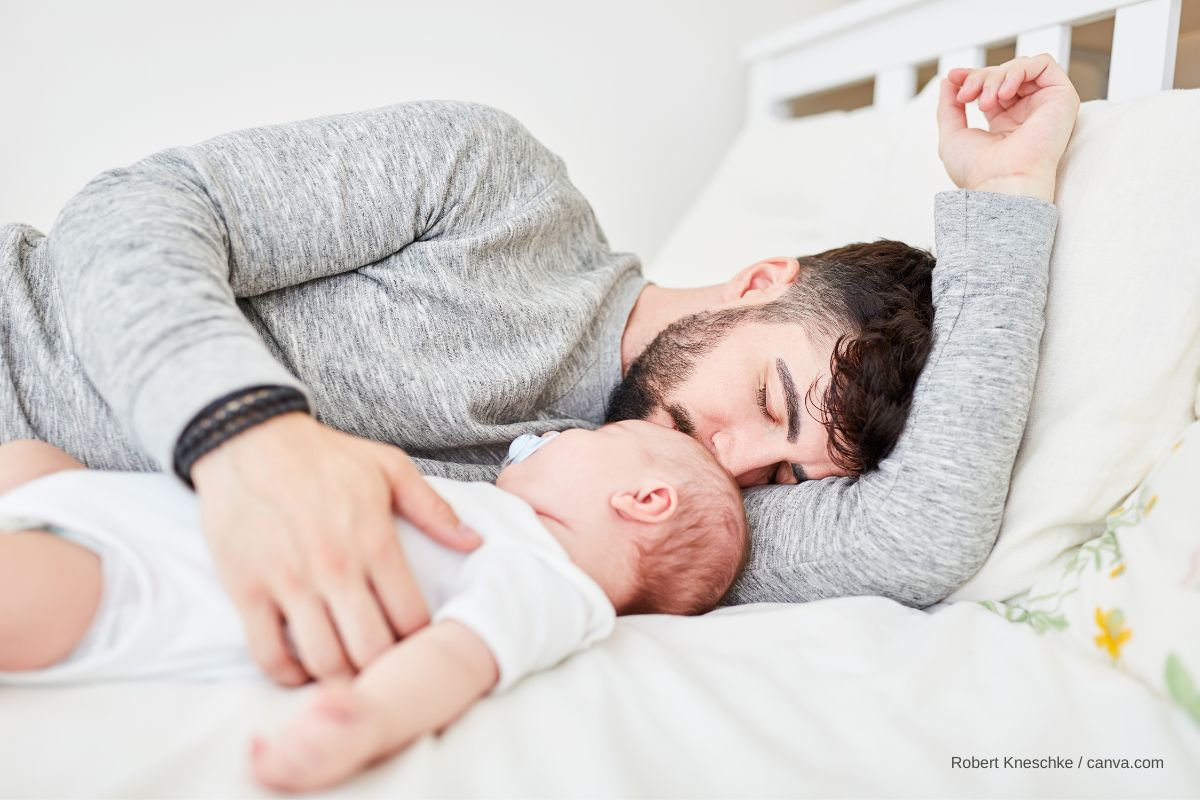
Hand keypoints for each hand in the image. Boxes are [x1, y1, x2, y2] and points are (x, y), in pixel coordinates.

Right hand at [191, 412, 480, 685]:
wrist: (249, 441)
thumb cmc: (325, 456)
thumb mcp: (389, 468)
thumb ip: (434, 509)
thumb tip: (474, 543)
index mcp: (375, 542)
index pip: (412, 619)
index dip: (421, 639)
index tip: (416, 639)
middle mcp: (334, 568)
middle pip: (371, 651)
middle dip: (385, 666)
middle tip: (385, 663)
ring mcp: (287, 583)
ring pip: (323, 661)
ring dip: (341, 677)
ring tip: (349, 669)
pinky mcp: (246, 591)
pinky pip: (267, 655)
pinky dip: (287, 675)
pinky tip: (302, 668)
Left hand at [937, 54, 1080, 201]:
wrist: (1002, 184)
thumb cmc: (977, 171)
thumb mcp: (953, 135)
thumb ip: (949, 107)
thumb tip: (949, 80)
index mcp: (1004, 123)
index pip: (991, 86)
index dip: (972, 76)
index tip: (954, 77)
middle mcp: (1027, 113)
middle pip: (1004, 74)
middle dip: (980, 77)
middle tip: (967, 95)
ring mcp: (1045, 105)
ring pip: (1021, 67)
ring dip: (996, 76)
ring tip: (985, 101)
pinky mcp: (1062, 98)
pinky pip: (1045, 63)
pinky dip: (1020, 70)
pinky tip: (1004, 93)